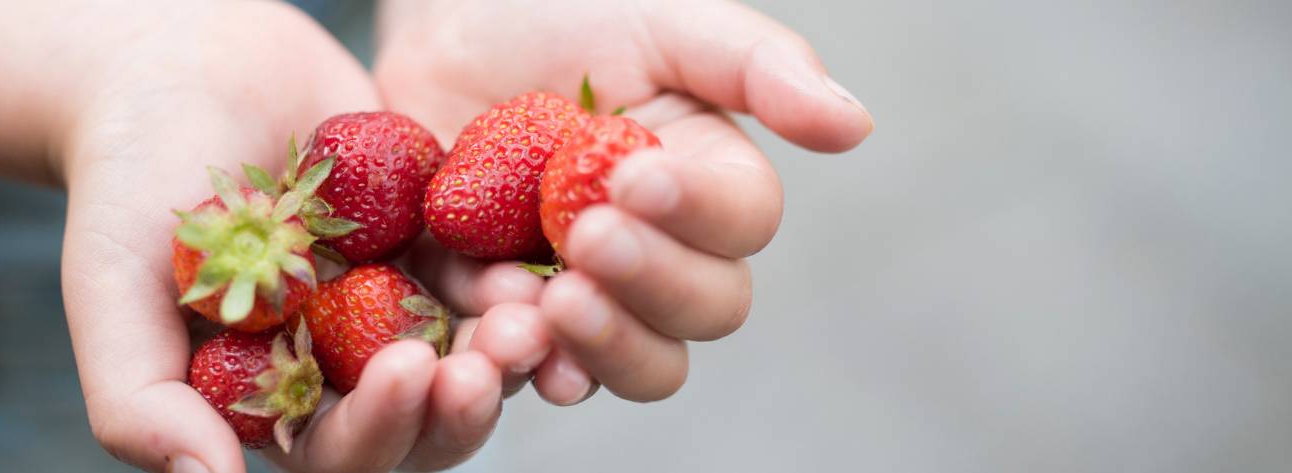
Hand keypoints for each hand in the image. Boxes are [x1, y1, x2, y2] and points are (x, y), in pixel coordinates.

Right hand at [57, 3, 500, 471]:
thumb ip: (139, 398)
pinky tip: (530, 264)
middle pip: (420, 420)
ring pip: (467, 354)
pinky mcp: (433, 244)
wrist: (180, 63)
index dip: (381, 428)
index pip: (338, 450)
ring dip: (505, 349)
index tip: (409, 370)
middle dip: (460, 401)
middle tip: (493, 360)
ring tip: (530, 317)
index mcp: (269, 397)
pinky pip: (486, 276)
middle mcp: (339, 365)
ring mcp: (392, 305)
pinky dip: (511, 278)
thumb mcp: (111, 284)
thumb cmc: (129, 175)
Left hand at [375, 0, 872, 403]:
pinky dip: (515, 365)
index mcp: (710, 182)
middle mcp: (665, 254)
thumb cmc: (560, 18)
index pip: (743, 224)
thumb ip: (757, 66)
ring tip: (537, 307)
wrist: (443, 34)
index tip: (635, 179)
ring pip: (633, 365)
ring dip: (597, 347)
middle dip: (649, 283)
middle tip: (588, 240)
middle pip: (702, 312)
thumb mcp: (660, 24)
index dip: (700, 214)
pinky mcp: (508, 320)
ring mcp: (591, 296)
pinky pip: (527, 370)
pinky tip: (494, 337)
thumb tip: (854, 125)